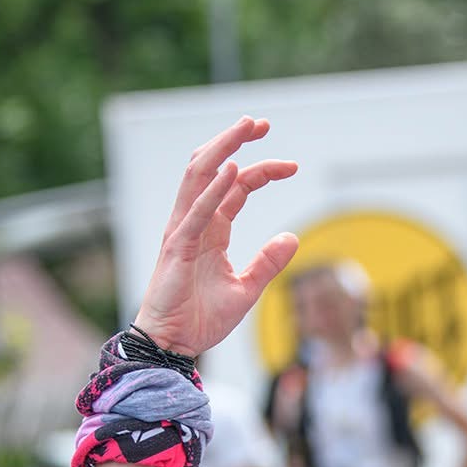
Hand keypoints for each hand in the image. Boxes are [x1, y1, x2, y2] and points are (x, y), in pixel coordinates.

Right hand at [134, 116, 300, 355]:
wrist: (173, 344)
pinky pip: (197, 212)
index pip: (237, 187)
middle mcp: (196, 223)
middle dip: (235, 140)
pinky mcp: (177, 247)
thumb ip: (268, 263)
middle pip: (213, 169)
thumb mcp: (247, 290)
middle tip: (261, 122)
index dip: (262, 171)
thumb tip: (293, 237)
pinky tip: (232, 171)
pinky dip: (213, 190)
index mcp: (212, 230)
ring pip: (199, 177)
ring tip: (244, 128)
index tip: (292, 166)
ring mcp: (183, 231)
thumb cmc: (201, 319)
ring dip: (223, 149)